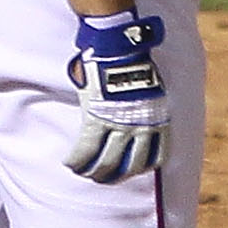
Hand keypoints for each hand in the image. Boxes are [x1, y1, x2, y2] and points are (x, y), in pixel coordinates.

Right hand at [64, 9, 169, 182]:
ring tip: (84, 174)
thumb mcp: (149, 85)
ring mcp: (119, 126)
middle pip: (129, 166)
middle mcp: (141, 128)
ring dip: (94, 173)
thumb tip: (134, 106)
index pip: (157, 156)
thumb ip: (143, 103)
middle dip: (114, 176)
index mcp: (157, 120)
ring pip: (106, 163)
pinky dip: (77, 160)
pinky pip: (85, 149)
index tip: (131, 170)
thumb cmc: (132, 61)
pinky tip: (69, 163)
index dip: (143, 167)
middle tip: (101, 178)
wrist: (120, 49)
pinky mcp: (97, 121)